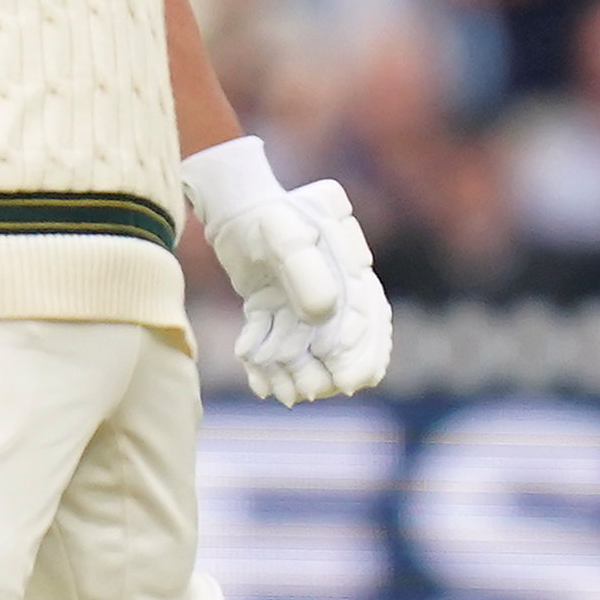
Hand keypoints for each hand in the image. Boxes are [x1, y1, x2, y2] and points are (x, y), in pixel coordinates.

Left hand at [218, 176, 389, 403]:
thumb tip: (322, 315)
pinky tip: (256, 382)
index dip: (360, 355)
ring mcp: (299, 301)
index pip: (367, 321)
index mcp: (351, 272)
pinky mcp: (271, 308)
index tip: (348, 382)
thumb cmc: (264, 214)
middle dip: (325, 372)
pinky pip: (273, 341)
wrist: (232, 206)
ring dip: (292, 372)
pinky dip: (265, 362)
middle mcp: (332, 291)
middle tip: (306, 393)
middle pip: (339, 342)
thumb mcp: (285, 235)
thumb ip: (306, 271)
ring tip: (275, 390)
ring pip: (303, 347)